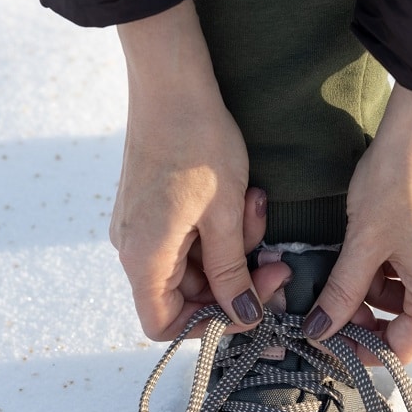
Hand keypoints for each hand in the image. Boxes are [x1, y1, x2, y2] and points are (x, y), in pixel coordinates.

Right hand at [110, 1, 288, 339]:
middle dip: (237, 284)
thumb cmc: (198, 144)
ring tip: (257, 211)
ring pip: (196, 266)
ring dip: (236, 251)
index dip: (209, 329)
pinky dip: (223, 230)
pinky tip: (246, 200)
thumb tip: (243, 318)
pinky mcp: (153, 209)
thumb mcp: (225, 216)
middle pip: (187, 297)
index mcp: (144, 258)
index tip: (252, 313)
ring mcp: (142, 228)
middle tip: (277, 265)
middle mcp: (134, 248)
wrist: (173, 82)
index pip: (164, 326)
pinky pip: (192, 239)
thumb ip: (232, 274)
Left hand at [303, 84, 411, 363]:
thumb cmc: (400, 181)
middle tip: (339, 316)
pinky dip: (398, 279)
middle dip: (378, 330)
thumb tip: (320, 328)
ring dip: (385, 302)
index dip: (365, 352)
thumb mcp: (363, 242)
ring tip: (350, 279)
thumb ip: (342, 292)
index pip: (405, 350)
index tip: (332, 341)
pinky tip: (371, 258)